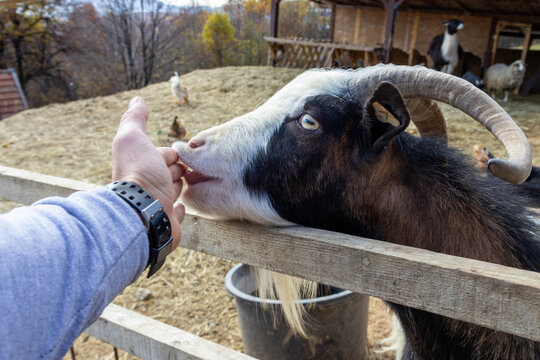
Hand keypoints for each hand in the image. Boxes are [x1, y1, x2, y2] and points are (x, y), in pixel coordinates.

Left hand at [111, 97, 184, 248]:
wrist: (142, 211)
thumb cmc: (138, 173)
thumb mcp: (132, 139)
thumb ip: (134, 120)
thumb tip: (137, 100)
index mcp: (144, 166)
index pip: (165, 156)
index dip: (173, 153)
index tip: (183, 153)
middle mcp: (149, 186)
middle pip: (171, 173)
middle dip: (179, 169)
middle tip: (191, 168)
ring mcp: (159, 205)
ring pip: (176, 192)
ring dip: (181, 187)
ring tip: (192, 184)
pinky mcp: (169, 224)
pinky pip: (177, 214)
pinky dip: (180, 209)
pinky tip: (181, 207)